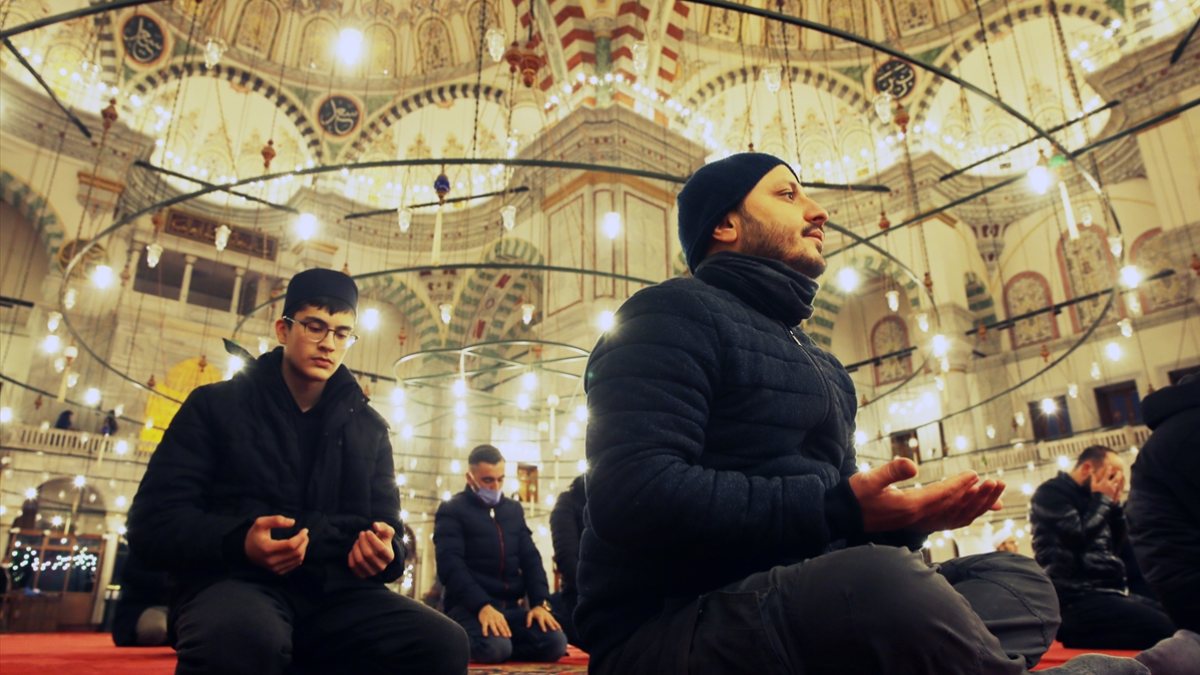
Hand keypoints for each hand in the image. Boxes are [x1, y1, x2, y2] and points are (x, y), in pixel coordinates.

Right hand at [244, 515, 308, 574]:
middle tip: (305, 534)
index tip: (305, 530)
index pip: (291, 545)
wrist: (248, 551)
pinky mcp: (278, 572)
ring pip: (298, 559)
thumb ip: (276, 520)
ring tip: (302, 539)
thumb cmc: (256, 534)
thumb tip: (293, 522)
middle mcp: (271, 561)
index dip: (301, 537)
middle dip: (304, 542)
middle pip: (296, 552)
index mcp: (267, 549)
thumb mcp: (261, 523)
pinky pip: (295, 564)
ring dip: (304, 548)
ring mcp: (274, 568)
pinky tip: (298, 548)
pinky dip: (300, 555)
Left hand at [347, 522, 395, 578]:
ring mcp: (372, 572)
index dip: (372, 539)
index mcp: (389, 556)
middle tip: (361, 534)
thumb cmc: (382, 539)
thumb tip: (375, 525)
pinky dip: (351, 555)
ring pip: (359, 560)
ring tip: (357, 541)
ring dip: (356, 547)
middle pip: (368, 554)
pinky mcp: (362, 575)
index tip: (368, 531)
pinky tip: (354, 549)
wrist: (377, 552)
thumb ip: (383, 526)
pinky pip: (352, 565)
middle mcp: (382, 566)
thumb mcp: (386, 531)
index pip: (380, 549)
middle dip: (362, 541)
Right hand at [478, 604, 511, 637]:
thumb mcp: (500, 617)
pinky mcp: (484, 621)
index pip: (505, 624)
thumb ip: (503, 624)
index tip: (509, 636)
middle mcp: (496, 619)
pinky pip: (484, 626)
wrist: (485, 607)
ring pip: (493, 626)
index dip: (507, 630)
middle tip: (505, 636)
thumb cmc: (494, 615)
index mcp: (501, 618)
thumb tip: (508, 633)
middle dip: (503, 630)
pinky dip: (485, 630)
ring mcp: (490, 620)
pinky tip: (485, 635)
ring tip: (497, 635)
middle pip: (500, 625)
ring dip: (495, 630)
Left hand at [527, 605, 560, 632]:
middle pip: (549, 621)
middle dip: (551, 625)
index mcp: (540, 615)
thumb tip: (528, 626)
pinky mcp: (551, 617)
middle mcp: (545, 616)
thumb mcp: (529, 614)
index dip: (543, 626)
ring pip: (553, 621)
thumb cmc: (533, 612)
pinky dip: (558, 625)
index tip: (544, 631)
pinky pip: (555, 622)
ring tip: (559, 630)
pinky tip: (561, 630)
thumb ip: (528, 620)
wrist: (539, 607)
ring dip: (556, 625)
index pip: (541, 621)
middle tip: (554, 630)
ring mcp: (549, 616)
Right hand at [849, 458, 1004, 533]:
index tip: (976, 475)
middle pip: (956, 509)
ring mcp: (922, 523)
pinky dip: (968, 515)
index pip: (942, 496)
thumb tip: (912, 465)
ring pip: (958, 517)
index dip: (960, 486)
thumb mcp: (869, 479)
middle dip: (979, 496)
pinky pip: (951, 522)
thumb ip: (890, 471)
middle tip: (997, 482)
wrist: (846, 517)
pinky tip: (978, 508)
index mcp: (910, 506)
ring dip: (979, 506)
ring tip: (997, 493)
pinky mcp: (921, 524)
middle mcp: (920, 518)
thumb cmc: (857, 495)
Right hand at [1091, 467, 1122, 501]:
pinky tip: (1122, 484)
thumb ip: (1093, 478)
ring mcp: (1114, 489)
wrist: (1101, 502)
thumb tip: (1092, 472)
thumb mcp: (1093, 485)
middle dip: (1118, 474)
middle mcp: (1111, 484)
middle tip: (1119, 471)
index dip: (1109, 469)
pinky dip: (1121, 485)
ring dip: (1121, 479)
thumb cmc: (1096, 493)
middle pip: (1116, 477)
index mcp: (1105, 482)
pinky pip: (1120, 488)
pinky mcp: (1116, 493)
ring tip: (1122, 477)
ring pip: (1119, 483)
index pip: (1107, 473)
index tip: (1110, 466)